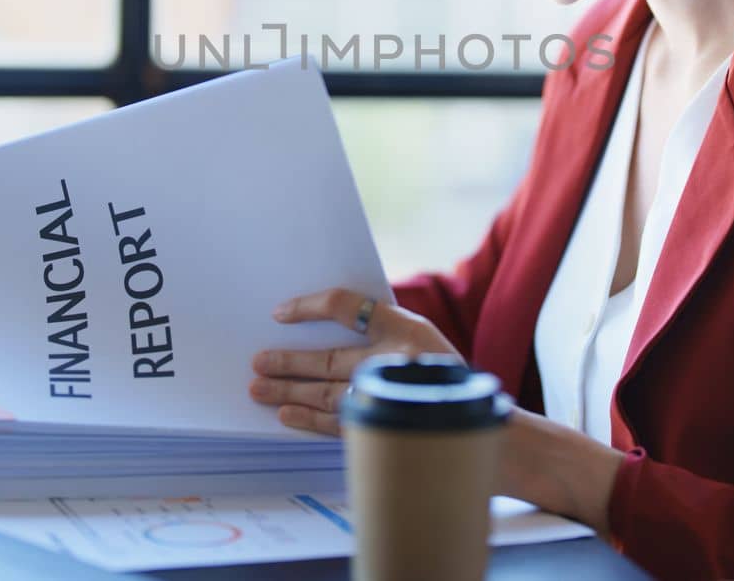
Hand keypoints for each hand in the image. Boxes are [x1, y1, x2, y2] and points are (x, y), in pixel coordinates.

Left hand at [249, 287, 459, 435]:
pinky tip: (287, 416)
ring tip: (259, 389)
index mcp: (405, 327)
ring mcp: (391, 397)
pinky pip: (339, 423)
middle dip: (289, 361)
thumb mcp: (418, 335)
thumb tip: (316, 326)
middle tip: (258, 361)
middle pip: (329, 358)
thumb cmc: (437, 370)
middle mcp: (397, 360)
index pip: (347, 306)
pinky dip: (310, 420)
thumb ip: (377, 328)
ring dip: (290, 392)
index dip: (309, 307)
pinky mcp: (387, 426)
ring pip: (328, 393)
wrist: (474, 418)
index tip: (279, 314)